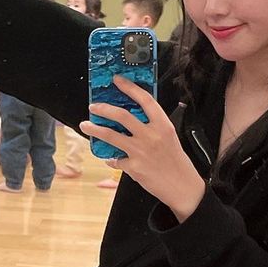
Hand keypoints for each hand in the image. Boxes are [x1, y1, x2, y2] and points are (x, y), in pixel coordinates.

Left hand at [79, 74, 205, 220]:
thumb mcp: (169, 137)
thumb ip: (153, 126)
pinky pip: (115, 159)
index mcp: (163, 125)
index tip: (117, 80)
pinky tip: (110, 158)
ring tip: (85, 125)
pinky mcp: (133, 167)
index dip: (130, 88)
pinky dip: (111, 159)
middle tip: (94, 106)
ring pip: (111, 136)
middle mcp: (151, 136)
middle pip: (122, 116)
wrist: (182, 186)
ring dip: (95, 129)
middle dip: (104, 109)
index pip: (145, 100)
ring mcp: (140, 151)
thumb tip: (131, 117)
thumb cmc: (176, 161)